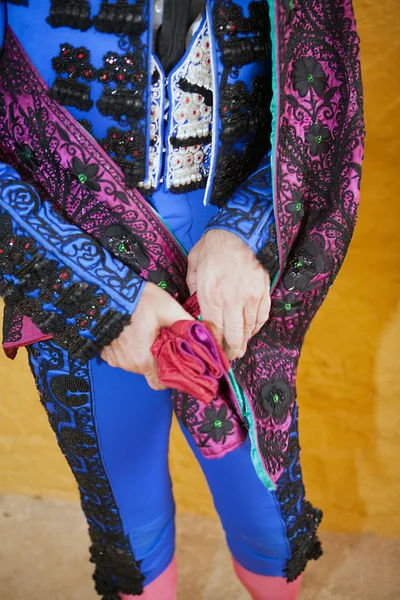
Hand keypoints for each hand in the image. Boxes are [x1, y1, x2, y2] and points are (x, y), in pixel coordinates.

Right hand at [101, 281, 193, 388]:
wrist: (106, 291)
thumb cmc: (138, 301)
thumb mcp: (168, 308)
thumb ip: (186, 324)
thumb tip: (204, 334)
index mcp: (145, 360)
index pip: (160, 383)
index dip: (169, 377)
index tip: (174, 363)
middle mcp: (128, 364)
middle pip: (149, 372)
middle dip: (158, 360)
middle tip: (162, 341)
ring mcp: (115, 358)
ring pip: (135, 364)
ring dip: (143, 353)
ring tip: (147, 333)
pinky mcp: (105, 351)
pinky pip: (122, 356)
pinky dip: (129, 349)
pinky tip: (132, 333)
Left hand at [187, 229, 270, 360]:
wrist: (237, 231)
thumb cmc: (211, 248)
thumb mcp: (193, 268)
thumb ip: (193, 290)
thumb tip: (195, 306)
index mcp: (211, 296)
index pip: (213, 331)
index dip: (214, 346)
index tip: (212, 354)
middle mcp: (232, 300)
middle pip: (233, 337)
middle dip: (230, 351)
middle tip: (228, 359)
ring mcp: (251, 297)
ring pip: (249, 330)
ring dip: (244, 342)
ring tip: (239, 349)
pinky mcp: (263, 292)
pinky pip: (262, 317)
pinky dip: (256, 327)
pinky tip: (250, 331)